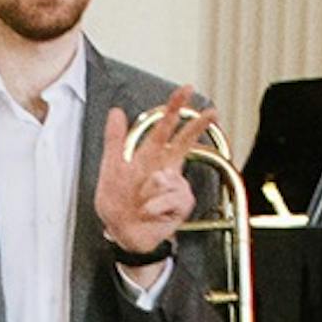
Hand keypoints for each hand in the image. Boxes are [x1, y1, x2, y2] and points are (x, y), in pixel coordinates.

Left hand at [92, 90, 214, 256]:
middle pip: (186, 142)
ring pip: (168, 178)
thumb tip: (115, 111)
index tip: (187, 89)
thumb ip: (114, 140)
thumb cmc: (117, 202)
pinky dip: (153, 206)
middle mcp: (167, 168)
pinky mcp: (181, 204)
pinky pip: (169, 198)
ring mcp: (176, 185)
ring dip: (148, 192)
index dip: (175, 107)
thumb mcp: (110, 168)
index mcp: (152, 156)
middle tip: (211, 112)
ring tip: (139, 203)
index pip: (165, 128)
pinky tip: (148, 212)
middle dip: (197, 126)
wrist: (121, 232)